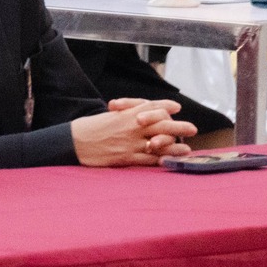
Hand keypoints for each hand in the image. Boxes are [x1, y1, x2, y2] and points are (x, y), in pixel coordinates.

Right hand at [71, 99, 194, 165]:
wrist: (74, 142)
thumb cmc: (90, 128)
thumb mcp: (109, 116)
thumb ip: (126, 115)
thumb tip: (139, 116)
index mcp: (127, 114)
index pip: (151, 107)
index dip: (165, 106)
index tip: (176, 106)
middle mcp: (132, 128)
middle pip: (161, 125)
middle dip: (178, 127)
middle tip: (192, 128)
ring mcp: (130, 143)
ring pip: (158, 144)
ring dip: (175, 146)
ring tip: (187, 148)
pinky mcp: (126, 158)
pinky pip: (148, 160)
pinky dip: (161, 159)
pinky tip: (170, 160)